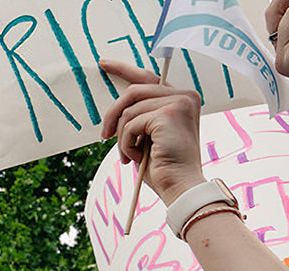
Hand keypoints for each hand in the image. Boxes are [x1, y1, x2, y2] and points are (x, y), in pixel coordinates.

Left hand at [98, 60, 205, 206]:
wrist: (180, 188)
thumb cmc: (164, 169)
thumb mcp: (150, 137)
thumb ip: (141, 117)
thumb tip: (117, 109)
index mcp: (182, 99)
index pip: (149, 77)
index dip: (124, 69)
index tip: (103, 64)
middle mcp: (185, 95)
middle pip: (134, 90)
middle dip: (113, 114)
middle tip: (103, 136)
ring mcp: (178, 102)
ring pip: (130, 109)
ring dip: (122, 136)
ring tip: (128, 156)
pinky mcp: (168, 114)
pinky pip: (131, 123)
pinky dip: (127, 143)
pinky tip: (135, 157)